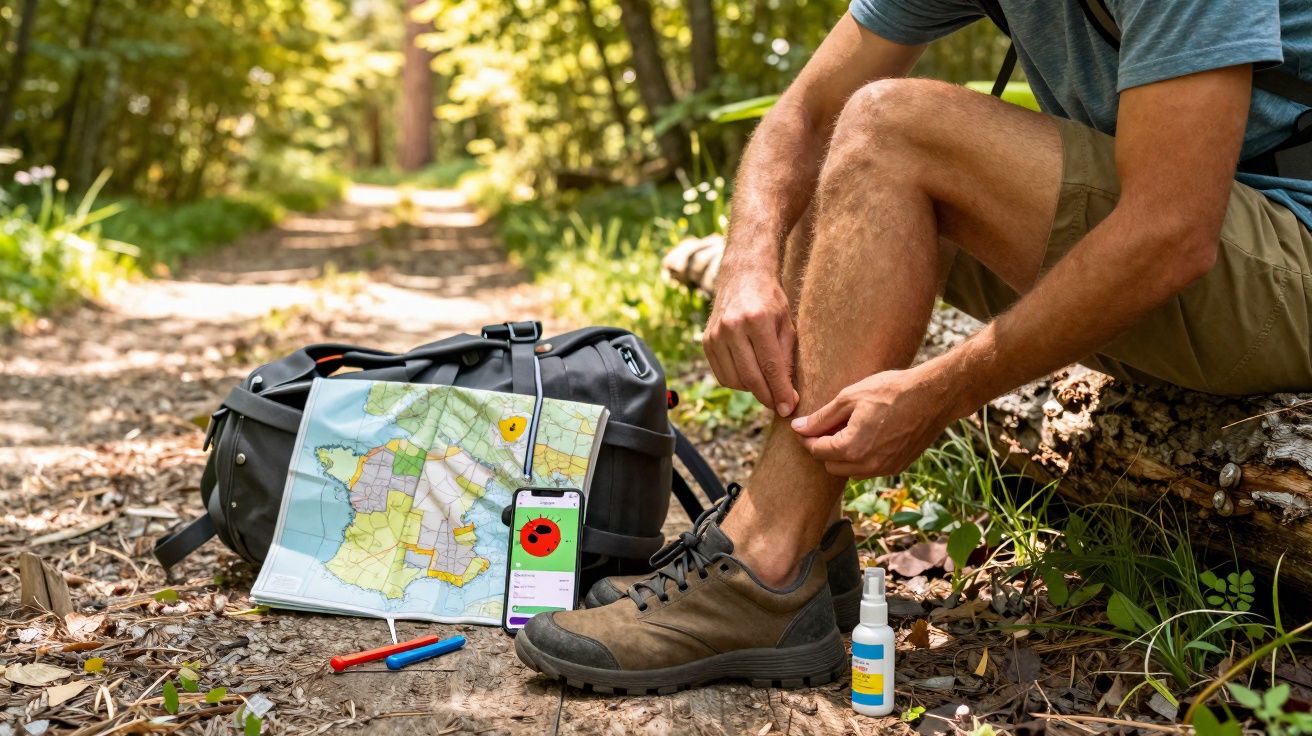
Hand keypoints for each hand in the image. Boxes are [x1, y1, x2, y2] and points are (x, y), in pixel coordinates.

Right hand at [702, 270, 799, 415]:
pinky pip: (722, 375)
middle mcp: (732, 327)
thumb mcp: (786, 324)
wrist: (742, 276)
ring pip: (734, 380)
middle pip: (750, 377)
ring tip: (766, 385)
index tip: (788, 408)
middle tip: (780, 406)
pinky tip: (749, 376)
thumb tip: (787, 396)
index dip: (780, 391)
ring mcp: (716, 335)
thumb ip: (786, 359)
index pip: (770, 366)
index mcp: (757, 320)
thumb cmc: (771, 301)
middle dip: (767, 397)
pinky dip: (737, 382)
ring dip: (752, 390)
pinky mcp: (706, 341)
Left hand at [789, 367, 959, 478]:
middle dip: (824, 448)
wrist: (932, 396)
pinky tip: (867, 434)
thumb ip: (821, 417)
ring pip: (850, 471)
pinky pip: (870, 469)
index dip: (807, 438)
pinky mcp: (898, 466)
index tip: (805, 426)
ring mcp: (885, 469)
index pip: (817, 450)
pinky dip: (862, 457)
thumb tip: (798, 428)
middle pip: (830, 466)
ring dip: (843, 455)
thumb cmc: (890, 391)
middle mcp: (868, 465)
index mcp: (852, 448)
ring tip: (848, 428)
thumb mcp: (849, 398)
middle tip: (828, 425)